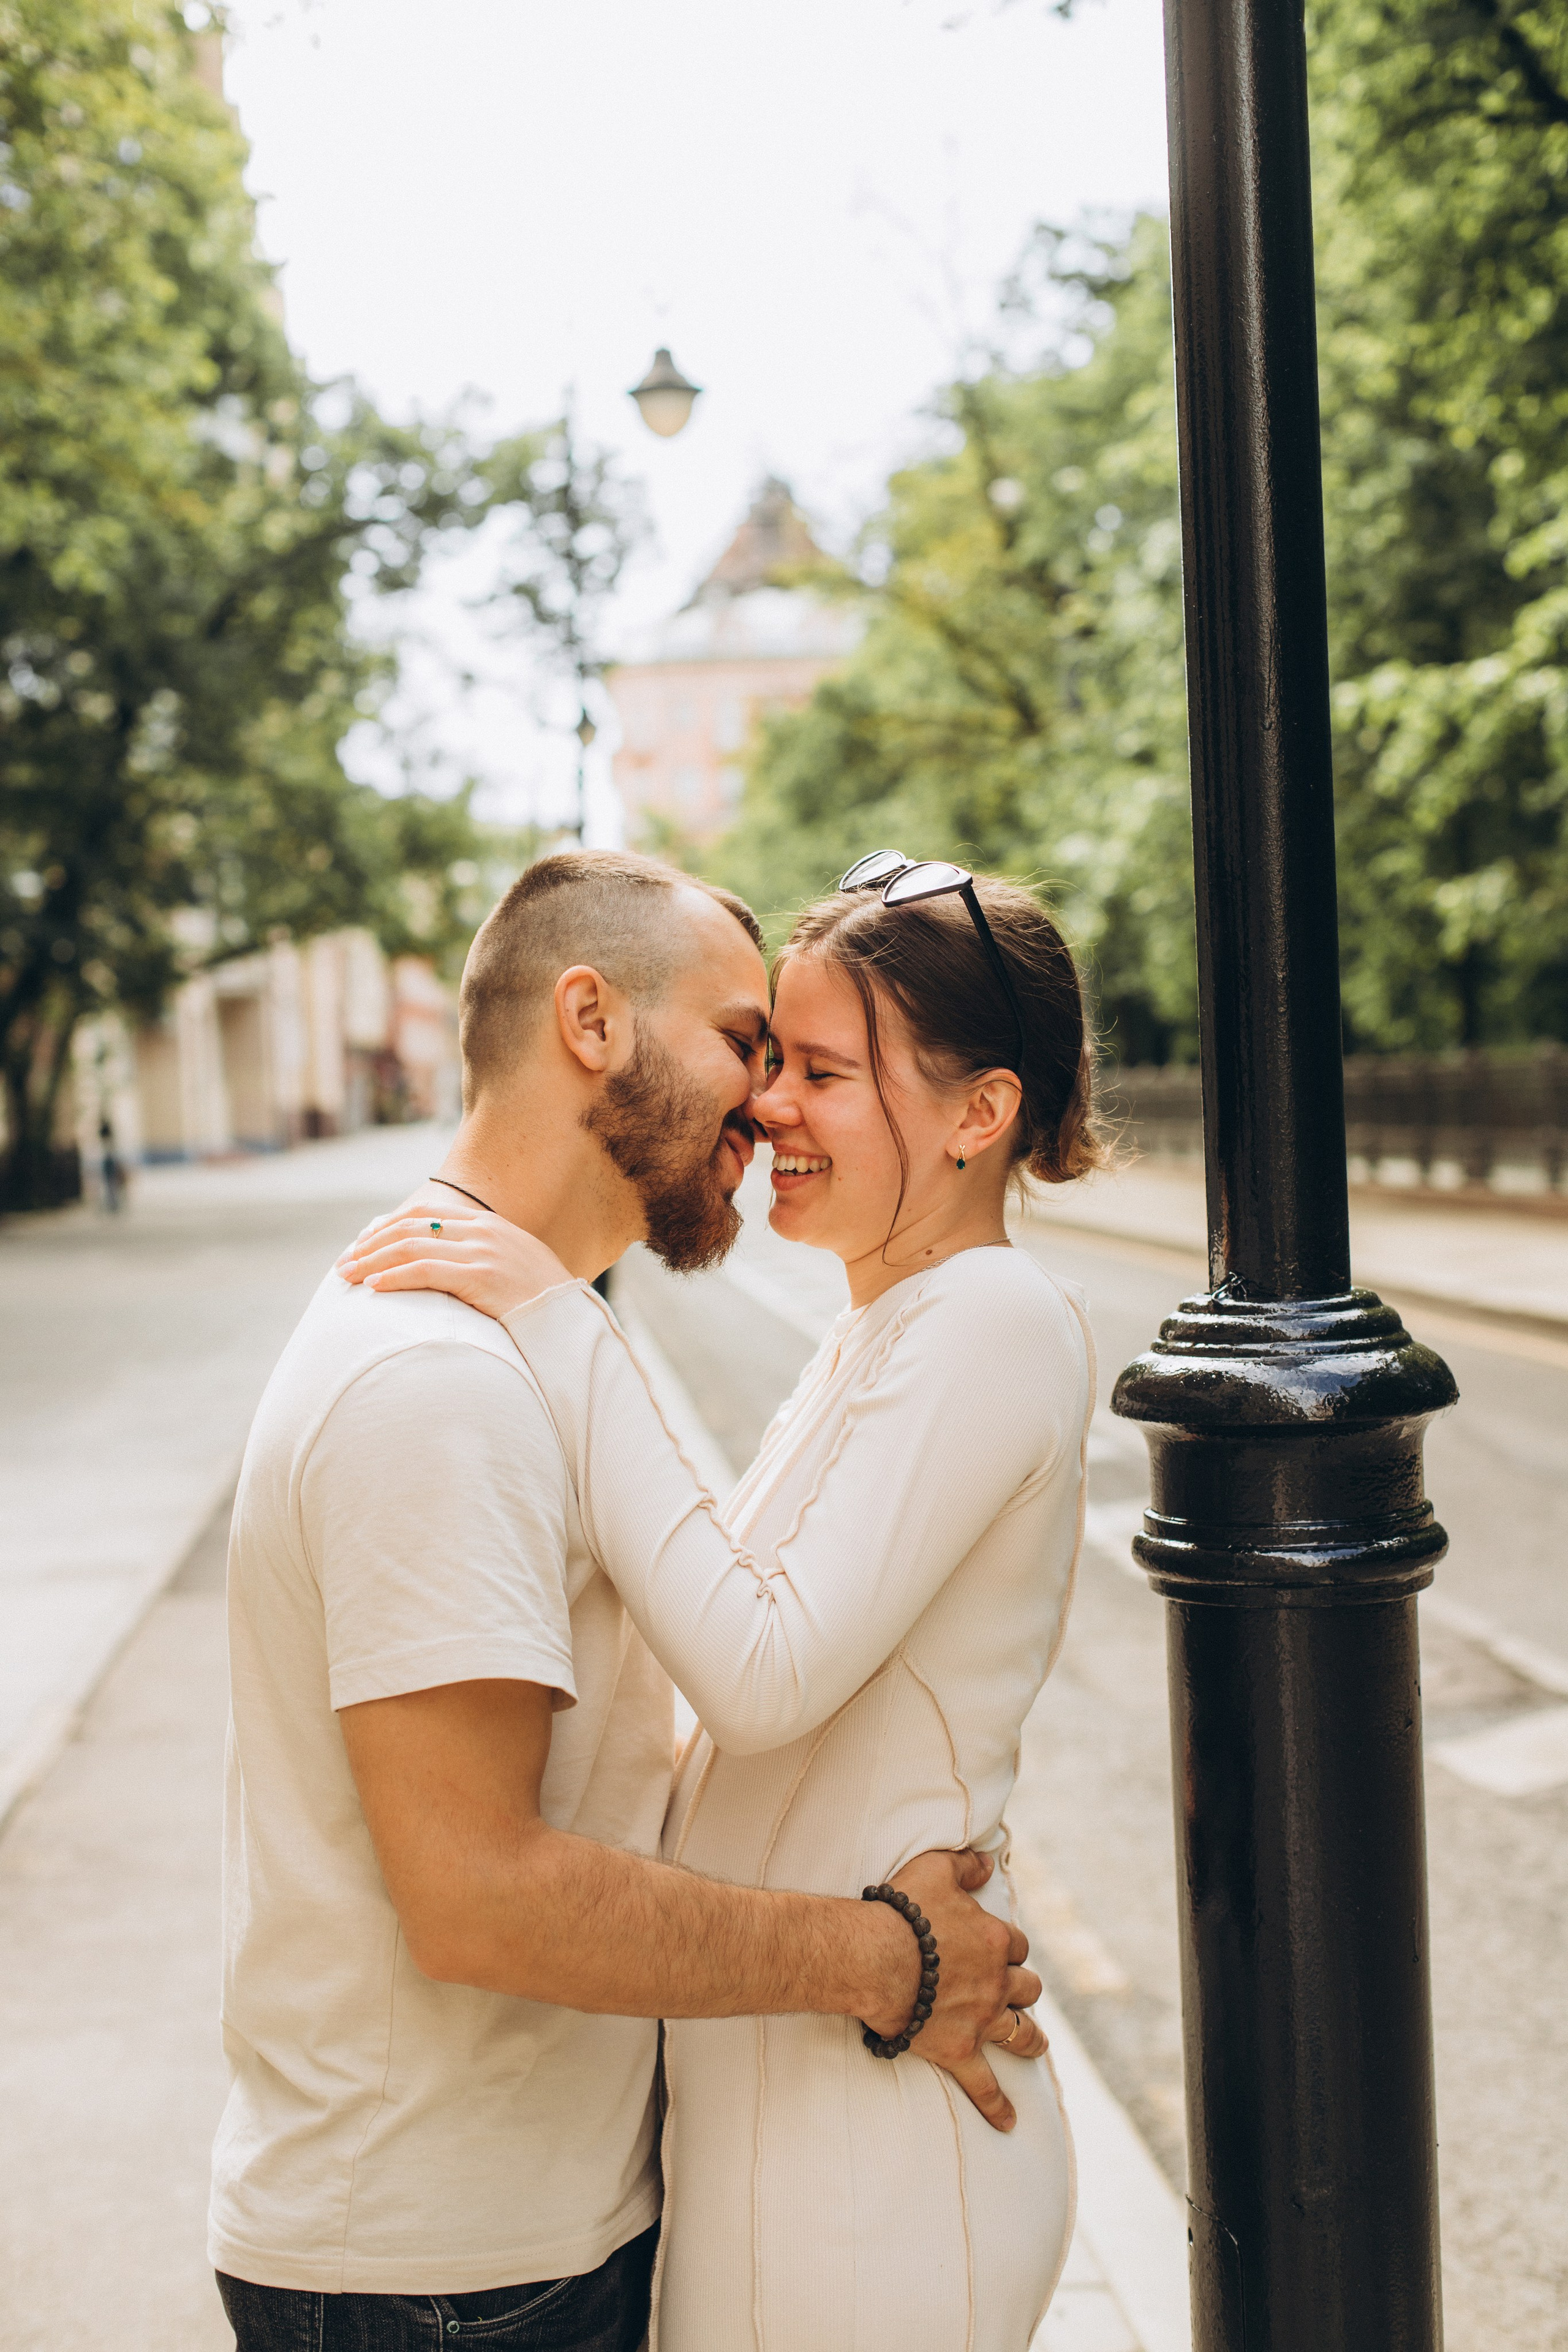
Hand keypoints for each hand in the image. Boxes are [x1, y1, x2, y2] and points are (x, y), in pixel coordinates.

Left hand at [335, 1192, 573, 1322]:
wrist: (572, 1321)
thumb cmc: (542, 1303)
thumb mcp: (512, 1269)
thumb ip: (481, 1260)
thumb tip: (444, 1271)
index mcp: (490, 1224)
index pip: (426, 1214)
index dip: (388, 1226)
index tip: (363, 1243)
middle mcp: (484, 1231)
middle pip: (412, 1227)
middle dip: (371, 1244)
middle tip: (344, 1263)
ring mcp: (484, 1252)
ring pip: (412, 1247)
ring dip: (373, 1261)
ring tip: (347, 1276)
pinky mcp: (482, 1278)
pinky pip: (427, 1273)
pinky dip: (395, 1278)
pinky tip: (374, 1287)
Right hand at [871, 1850, 1046, 2132]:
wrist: (873, 1958)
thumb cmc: (902, 1910)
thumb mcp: (935, 1869)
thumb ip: (966, 1864)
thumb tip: (988, 1862)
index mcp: (994, 1940)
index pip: (1015, 1943)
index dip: (1006, 1945)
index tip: (995, 1947)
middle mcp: (996, 1982)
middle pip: (1026, 1987)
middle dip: (1022, 1987)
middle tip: (1012, 1990)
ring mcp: (980, 2019)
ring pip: (1021, 2032)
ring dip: (1030, 2037)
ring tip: (1036, 2044)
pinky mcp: (958, 2051)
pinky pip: (984, 2086)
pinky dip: (997, 2106)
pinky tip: (1009, 2122)